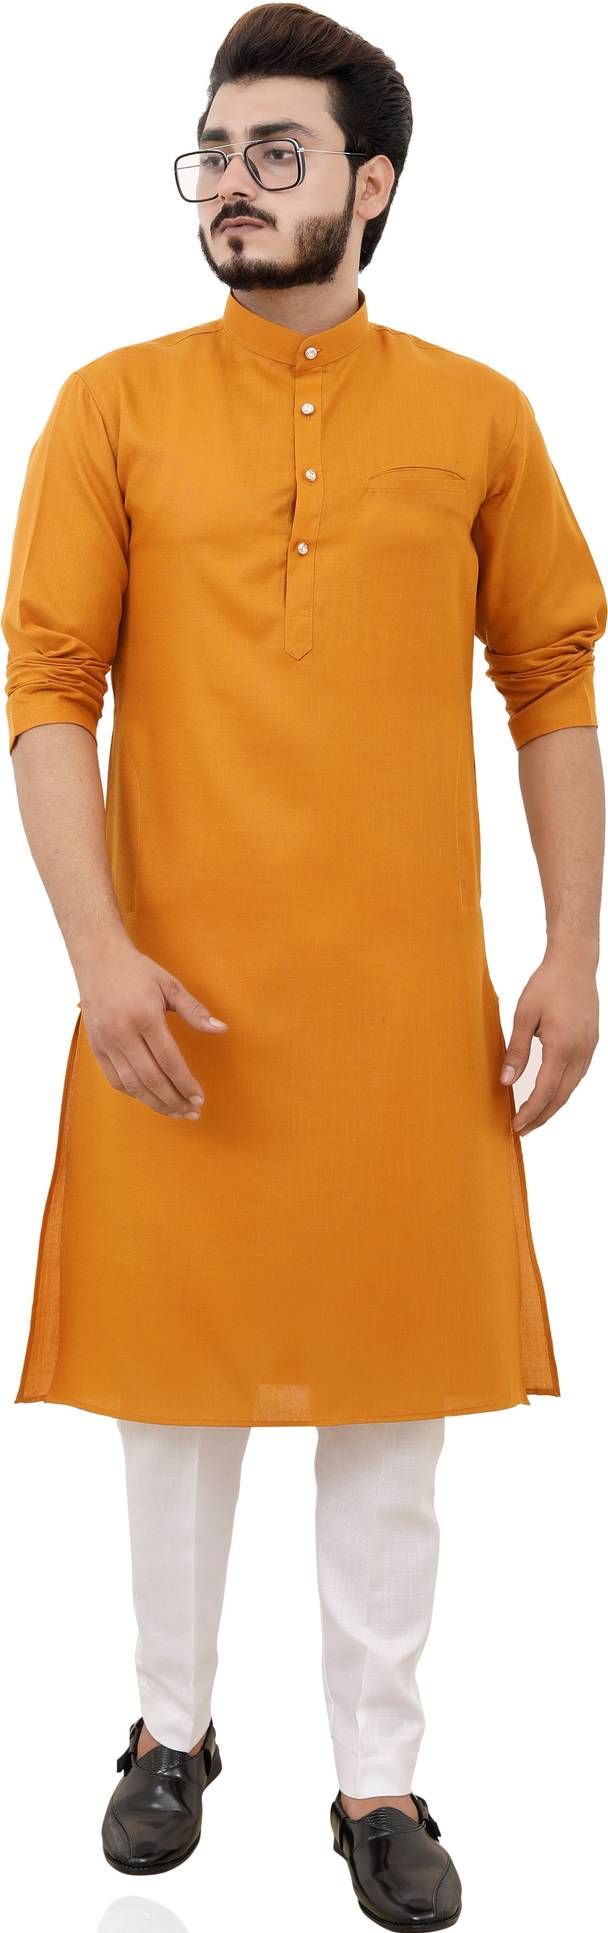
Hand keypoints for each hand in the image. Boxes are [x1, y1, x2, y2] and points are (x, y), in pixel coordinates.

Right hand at [76, 934, 227, 1118]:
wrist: (97, 959)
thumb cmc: (137, 971)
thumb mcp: (170, 985)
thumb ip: (195, 1011)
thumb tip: (221, 1029)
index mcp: (144, 1017)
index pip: (169, 1061)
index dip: (186, 1083)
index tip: (200, 1098)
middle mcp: (122, 1033)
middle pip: (151, 1079)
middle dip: (174, 1100)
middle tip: (192, 1112)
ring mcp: (106, 1042)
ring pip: (132, 1085)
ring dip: (156, 1103)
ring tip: (175, 1112)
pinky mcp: (96, 1047)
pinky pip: (115, 1080)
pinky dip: (134, 1093)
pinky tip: (151, 1098)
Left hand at [500, 943, 598, 1134]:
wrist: (575, 963)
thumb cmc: (548, 984)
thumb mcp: (524, 1016)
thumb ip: (516, 1051)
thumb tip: (505, 1081)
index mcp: (562, 1046)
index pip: (545, 1091)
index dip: (530, 1112)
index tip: (515, 1125)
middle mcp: (580, 1052)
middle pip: (560, 1096)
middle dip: (541, 1116)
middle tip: (522, 1129)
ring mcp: (589, 1049)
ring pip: (571, 1088)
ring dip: (552, 1105)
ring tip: (533, 1115)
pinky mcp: (591, 1044)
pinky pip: (577, 1075)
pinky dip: (562, 1089)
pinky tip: (550, 1092)